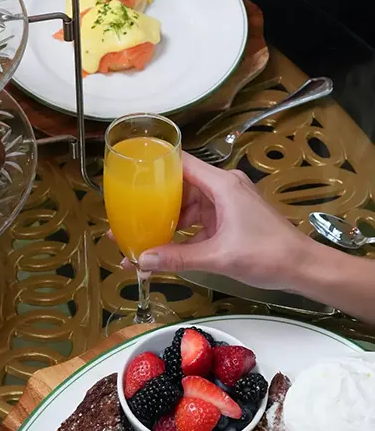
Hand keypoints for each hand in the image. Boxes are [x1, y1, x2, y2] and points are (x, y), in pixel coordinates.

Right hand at [119, 153, 312, 290]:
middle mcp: (223, 188)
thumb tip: (142, 260)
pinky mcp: (230, 219)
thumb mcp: (218, 257)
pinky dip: (183, 231)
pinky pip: (199, 219)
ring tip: (143, 234)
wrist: (302, 267)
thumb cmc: (268, 254)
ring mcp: (227, 203)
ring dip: (168, 219)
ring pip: (188, 204)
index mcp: (222, 185)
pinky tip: (166, 246)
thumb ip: (178, 258)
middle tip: (128, 214)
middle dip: (155, 200)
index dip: (156, 165)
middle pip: (181, 185)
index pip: (182, 163)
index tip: (131, 173)